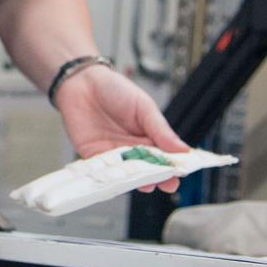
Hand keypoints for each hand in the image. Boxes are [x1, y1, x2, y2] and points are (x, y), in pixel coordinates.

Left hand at [56, 64, 188, 192]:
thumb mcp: (143, 107)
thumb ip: (160, 129)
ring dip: (135, 181)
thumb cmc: (115, 89)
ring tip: (146, 184)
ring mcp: (113, 155)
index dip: (173, 167)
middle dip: (158, 178)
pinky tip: (117, 181)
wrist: (82, 82)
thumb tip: (184, 150)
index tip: (181, 173)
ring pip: (127, 174)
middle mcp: (132, 150)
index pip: (165, 157)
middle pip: (147, 170)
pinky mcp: (93, 156)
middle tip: (167, 184)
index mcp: (149, 138)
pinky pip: (103, 171)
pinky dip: (109, 178)